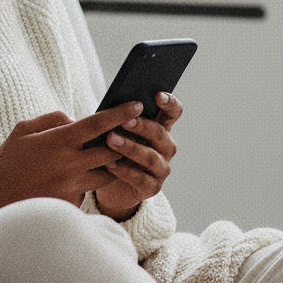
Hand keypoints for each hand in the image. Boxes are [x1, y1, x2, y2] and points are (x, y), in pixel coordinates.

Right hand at [0, 102, 145, 224]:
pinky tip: (78, 181)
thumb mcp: (24, 130)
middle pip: (113, 151)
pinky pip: (90, 191)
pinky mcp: (71, 205)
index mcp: (58, 141)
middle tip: (133, 134)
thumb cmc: (7, 161)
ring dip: (110, 165)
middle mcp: (69, 164)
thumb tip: (78, 120)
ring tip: (109, 157)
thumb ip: (54, 119)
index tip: (137, 104)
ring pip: (107, 174)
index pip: (98, 123)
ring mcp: (72, 187)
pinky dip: (88, 183)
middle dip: (125, 141)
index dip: (120, 113)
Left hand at [94, 92, 181, 221]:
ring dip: (131, 148)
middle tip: (125, 121)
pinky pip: (141, 179)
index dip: (169, 103)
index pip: (173, 112)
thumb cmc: (113, 149)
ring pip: (151, 157)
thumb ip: (120, 118)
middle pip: (161, 134)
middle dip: (143, 126)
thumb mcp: (117, 131)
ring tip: (111, 140)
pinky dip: (124, 171)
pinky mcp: (152, 188)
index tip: (157, 95)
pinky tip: (109, 164)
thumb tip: (111, 104)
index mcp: (160, 128)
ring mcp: (161, 169)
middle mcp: (166, 147)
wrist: (109, 184)